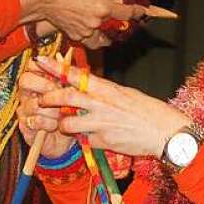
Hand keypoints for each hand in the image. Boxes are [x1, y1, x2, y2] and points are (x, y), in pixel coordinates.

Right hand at [15, 0, 144, 41]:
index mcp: (102, 7)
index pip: (127, 13)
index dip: (137, 11)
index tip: (142, 11)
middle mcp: (96, 22)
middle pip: (116, 24)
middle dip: (118, 18)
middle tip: (117, 11)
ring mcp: (86, 31)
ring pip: (104, 36)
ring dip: (108, 31)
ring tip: (106, 24)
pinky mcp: (77, 36)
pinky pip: (92, 40)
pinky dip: (96, 37)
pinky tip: (93, 28)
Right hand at [16, 58, 75, 157]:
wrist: (68, 139)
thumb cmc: (71, 113)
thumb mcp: (73, 93)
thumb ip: (68, 77)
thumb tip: (66, 60)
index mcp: (38, 82)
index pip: (31, 66)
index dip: (42, 66)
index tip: (57, 73)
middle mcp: (27, 94)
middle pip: (25, 80)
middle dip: (45, 86)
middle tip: (60, 92)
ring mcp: (24, 110)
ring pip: (33, 103)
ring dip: (51, 109)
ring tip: (62, 114)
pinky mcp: (25, 127)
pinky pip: (35, 121)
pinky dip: (48, 124)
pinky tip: (56, 126)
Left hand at [35, 56, 190, 157]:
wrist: (165, 133)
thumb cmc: (148, 112)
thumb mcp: (126, 95)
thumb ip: (105, 92)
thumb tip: (89, 87)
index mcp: (108, 89)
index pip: (77, 75)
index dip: (56, 68)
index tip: (40, 61)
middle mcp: (102, 104)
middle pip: (66, 96)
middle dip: (47, 95)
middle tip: (38, 95)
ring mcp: (101, 124)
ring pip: (68, 122)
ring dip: (62, 123)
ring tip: (63, 123)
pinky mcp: (103, 141)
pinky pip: (84, 140)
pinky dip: (85, 138)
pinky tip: (94, 137)